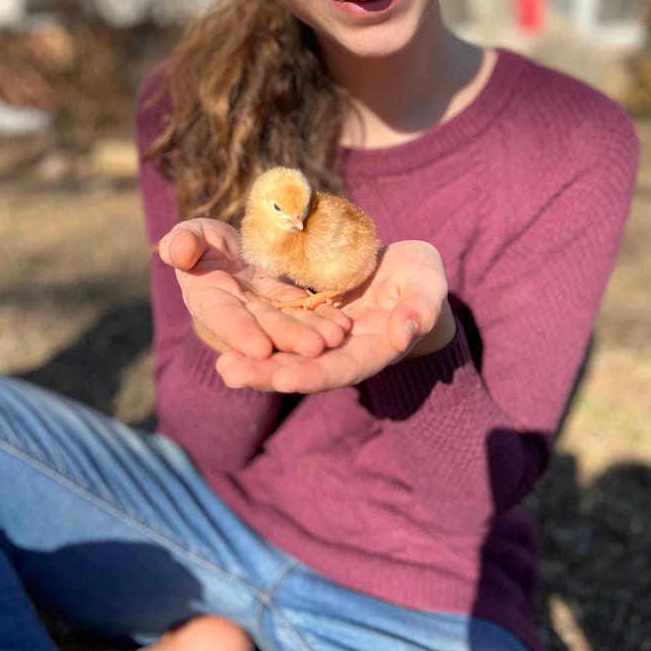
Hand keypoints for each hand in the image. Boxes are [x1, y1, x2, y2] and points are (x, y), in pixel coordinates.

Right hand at [158, 219, 351, 358]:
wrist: (227, 251)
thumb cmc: (201, 242)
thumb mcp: (190, 235)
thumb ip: (181, 243)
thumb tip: (179, 252)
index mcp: (207, 299)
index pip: (223, 317)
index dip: (239, 333)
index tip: (260, 348)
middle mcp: (239, 312)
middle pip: (264, 327)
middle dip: (288, 338)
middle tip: (314, 347)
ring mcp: (265, 310)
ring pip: (289, 322)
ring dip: (311, 332)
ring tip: (335, 338)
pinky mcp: (286, 301)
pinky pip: (304, 309)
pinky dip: (322, 316)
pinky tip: (342, 323)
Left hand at [216, 240, 454, 393]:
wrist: (405, 272)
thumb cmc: (422, 278)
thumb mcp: (428, 285)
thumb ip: (421, 309)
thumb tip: (404, 334)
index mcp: (373, 349)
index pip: (342, 368)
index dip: (314, 374)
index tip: (283, 378)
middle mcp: (343, 352)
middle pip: (305, 369)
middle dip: (268, 373)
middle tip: (230, 372)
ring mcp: (322, 338)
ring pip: (286, 354)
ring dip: (255, 362)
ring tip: (222, 365)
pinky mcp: (307, 319)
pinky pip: (279, 331)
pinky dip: (255, 337)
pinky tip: (226, 338)